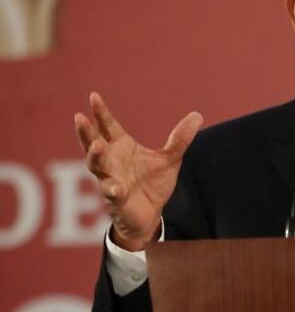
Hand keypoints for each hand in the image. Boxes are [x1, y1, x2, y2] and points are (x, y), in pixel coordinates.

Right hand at [73, 92, 202, 250]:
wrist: (150, 215)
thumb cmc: (152, 183)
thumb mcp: (170, 159)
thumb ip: (180, 139)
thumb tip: (198, 115)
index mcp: (120, 147)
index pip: (108, 126)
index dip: (101, 113)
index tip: (94, 96)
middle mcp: (110, 161)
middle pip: (93, 143)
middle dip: (86, 132)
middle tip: (79, 117)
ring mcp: (110, 179)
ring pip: (96, 166)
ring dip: (94, 156)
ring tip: (96, 146)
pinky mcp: (115, 199)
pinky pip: (111, 193)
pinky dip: (112, 189)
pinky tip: (115, 188)